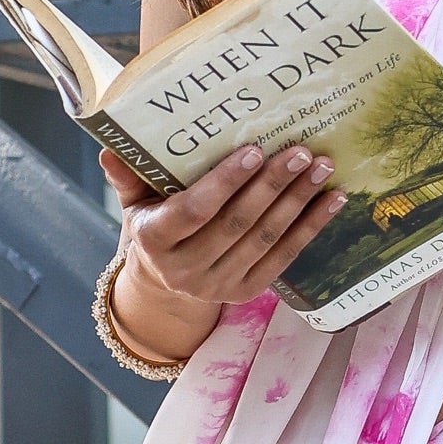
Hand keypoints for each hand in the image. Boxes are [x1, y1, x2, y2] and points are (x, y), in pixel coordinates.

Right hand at [101, 142, 343, 356]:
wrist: (164, 285)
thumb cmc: (153, 227)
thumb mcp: (135, 203)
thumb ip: (127, 177)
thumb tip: (110, 150)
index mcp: (155, 242)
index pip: (194, 211)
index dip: (225, 182)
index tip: (255, 150)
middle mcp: (185, 270)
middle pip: (237, 224)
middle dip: (272, 186)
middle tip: (302, 152)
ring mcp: (218, 286)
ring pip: (265, 240)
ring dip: (298, 203)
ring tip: (322, 168)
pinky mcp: (245, 293)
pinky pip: (284, 258)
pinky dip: (311, 228)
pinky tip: (332, 200)